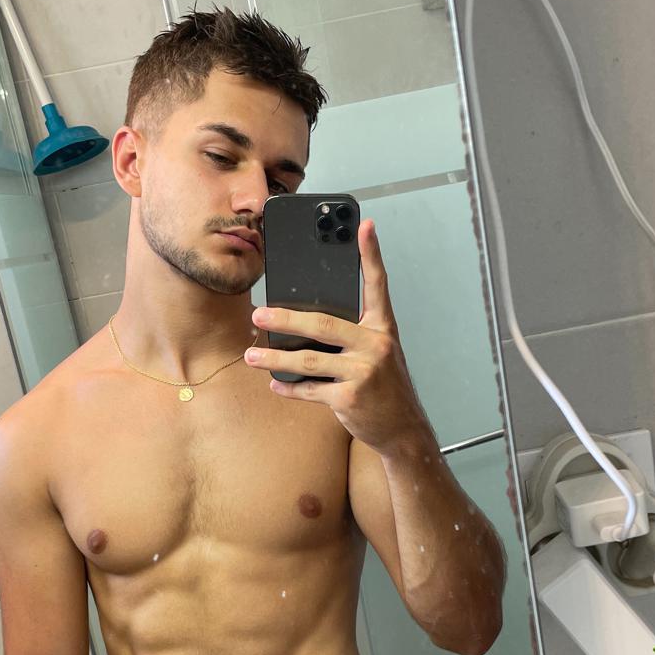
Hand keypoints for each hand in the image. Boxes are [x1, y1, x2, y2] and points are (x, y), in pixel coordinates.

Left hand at [245, 219, 429, 454]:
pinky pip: (310, 389)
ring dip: (275, 358)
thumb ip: (351, 335)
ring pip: (308, 360)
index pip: (377, 285)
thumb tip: (304, 323)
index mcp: (382, 328)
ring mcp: (363, 372)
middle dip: (285, 319)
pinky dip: (290, 388)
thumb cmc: (385, 386)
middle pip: (323, 324)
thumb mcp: (377, 353)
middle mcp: (376, 345)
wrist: (403, 428)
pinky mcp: (350, 398)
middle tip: (258, 314)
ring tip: (251, 356)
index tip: (365, 226)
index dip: (372, 254)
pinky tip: (275, 383)